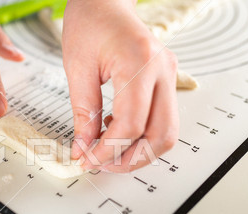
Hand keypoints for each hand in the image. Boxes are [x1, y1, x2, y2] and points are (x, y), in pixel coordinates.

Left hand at [63, 0, 178, 172]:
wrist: (105, 3)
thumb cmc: (90, 25)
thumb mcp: (77, 68)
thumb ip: (83, 112)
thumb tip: (84, 147)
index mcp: (140, 63)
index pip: (131, 125)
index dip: (107, 151)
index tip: (87, 159)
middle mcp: (163, 72)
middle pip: (160, 136)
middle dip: (130, 160)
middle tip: (101, 164)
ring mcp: (170, 77)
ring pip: (167, 133)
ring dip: (139, 153)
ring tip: (108, 152)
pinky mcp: (167, 83)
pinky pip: (162, 121)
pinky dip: (142, 137)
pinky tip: (116, 132)